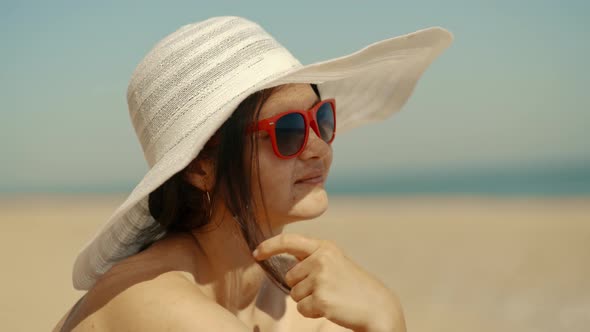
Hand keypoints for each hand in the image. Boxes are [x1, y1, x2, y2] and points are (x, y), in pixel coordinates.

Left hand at [253, 233, 405, 331]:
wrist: (377, 306)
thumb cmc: (353, 287)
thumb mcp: (335, 263)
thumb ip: (312, 259)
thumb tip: (286, 265)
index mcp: (325, 248)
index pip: (289, 241)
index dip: (269, 246)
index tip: (256, 253)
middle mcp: (321, 259)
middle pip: (290, 277)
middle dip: (302, 287)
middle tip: (327, 289)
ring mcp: (321, 278)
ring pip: (295, 294)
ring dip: (308, 301)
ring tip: (331, 298)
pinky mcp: (321, 298)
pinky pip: (302, 309)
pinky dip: (313, 312)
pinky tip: (332, 308)